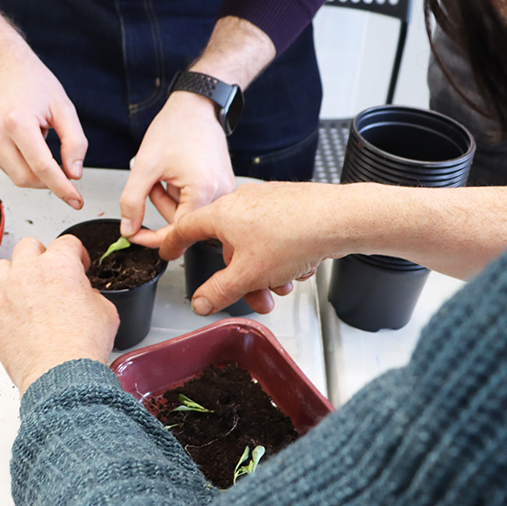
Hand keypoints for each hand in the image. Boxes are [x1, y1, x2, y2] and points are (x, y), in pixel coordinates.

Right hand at [0, 49, 87, 209]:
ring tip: (42, 142)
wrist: (3, 66)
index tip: (76, 201)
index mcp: (17, 122)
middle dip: (49, 182)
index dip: (62, 188)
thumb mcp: (64, 108)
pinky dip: (23, 164)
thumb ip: (75, 142)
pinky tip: (27, 143)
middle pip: (26, 179)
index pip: (42, 168)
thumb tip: (75, 173)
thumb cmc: (34, 82)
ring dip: (36, 172)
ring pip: (16, 176)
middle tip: (66, 171)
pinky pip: (6, 167)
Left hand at [0, 235, 119, 393]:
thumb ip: (90, 294)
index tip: (79, 264)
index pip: (66, 242)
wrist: (60, 376)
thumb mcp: (105, 311)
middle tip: (51, 272)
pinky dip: (8, 305)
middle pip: (29, 246)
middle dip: (42, 256)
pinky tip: (21, 319)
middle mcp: (28, 273)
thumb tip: (83, 296)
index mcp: (59, 266)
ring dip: (16, 273)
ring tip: (28, 289)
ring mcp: (7, 294)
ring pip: (4, 266)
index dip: (76, 253)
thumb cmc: (82, 346)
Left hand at [119, 92, 237, 239]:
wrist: (196, 106)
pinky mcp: (224, 187)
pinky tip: (178, 174)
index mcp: (203, 193)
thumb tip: (128, 230)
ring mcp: (225, 192)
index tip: (133, 235)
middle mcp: (221, 196)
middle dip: (160, 205)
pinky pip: (199, 203)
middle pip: (183, 224)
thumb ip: (132, 201)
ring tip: (165, 173)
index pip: (176, 234)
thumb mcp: (145, 166)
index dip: (150, 237)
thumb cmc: (176, 128)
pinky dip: (182, 194)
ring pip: (189, 214)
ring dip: (170, 199)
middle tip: (152, 182)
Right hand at [154, 182, 332, 314]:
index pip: (186, 228)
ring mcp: (267, 203)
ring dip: (268, 272)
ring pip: (256, 246)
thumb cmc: (292, 236)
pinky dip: (284, 257)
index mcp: (222, 214)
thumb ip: (220, 291)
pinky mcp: (290, 206)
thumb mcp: (248, 275)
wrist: (338, 218)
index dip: (174, 243)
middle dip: (244, 278)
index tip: (168, 252)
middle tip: (258, 298)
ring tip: (285, 285)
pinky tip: (300, 267)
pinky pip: (277, 237)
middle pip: (229, 247)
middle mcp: (242, 203)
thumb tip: (201, 302)